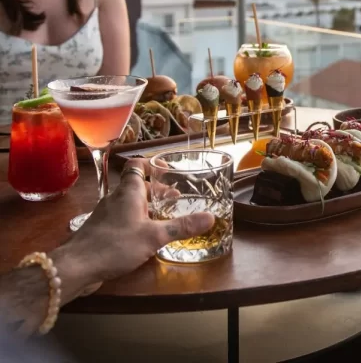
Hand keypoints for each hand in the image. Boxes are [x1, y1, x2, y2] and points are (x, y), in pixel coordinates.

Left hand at [50, 159, 213, 303]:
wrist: (76, 267)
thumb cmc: (115, 244)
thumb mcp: (154, 236)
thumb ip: (182, 226)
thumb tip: (211, 217)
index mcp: (129, 192)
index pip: (137, 166)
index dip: (151, 164)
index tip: (167, 169)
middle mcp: (116, 198)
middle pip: (136, 185)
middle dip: (156, 189)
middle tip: (174, 198)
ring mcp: (106, 214)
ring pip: (129, 202)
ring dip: (146, 206)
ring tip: (163, 216)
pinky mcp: (101, 230)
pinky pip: (122, 217)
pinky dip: (136, 220)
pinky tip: (145, 235)